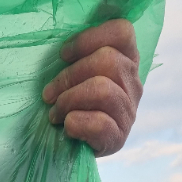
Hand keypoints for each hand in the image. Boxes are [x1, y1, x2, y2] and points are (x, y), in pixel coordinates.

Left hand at [42, 20, 142, 156]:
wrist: (77, 148)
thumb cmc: (74, 106)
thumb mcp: (77, 77)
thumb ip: (78, 59)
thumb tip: (61, 53)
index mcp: (126, 60)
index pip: (122, 32)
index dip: (89, 38)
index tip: (63, 55)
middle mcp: (133, 83)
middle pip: (108, 60)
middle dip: (69, 75)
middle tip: (48, 94)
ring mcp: (128, 111)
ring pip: (102, 90)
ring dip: (69, 100)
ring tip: (54, 113)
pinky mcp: (118, 138)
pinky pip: (99, 124)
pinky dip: (76, 123)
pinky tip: (66, 126)